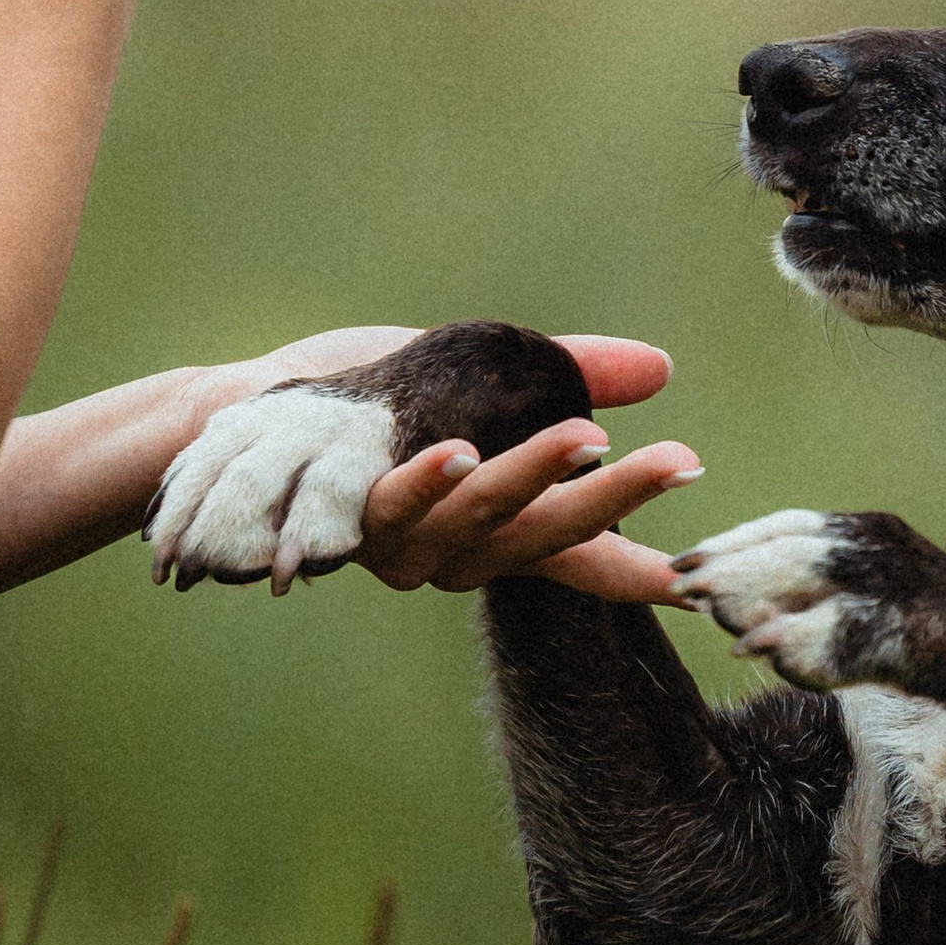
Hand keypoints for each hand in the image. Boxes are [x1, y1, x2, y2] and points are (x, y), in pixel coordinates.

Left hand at [356, 334, 702, 598]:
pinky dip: (427, 482)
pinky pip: (390, 507)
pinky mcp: (335, 520)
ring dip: (530, 477)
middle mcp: (450, 553)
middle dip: (615, 497)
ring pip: (477, 521)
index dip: (640, 567)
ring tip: (585, 436)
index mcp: (490, 527)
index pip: (578, 552)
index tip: (705, 574)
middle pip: (545, 534)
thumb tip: (658, 369)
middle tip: (680, 461)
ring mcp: (395, 544)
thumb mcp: (476, 378)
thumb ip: (563, 373)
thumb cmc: (366, 409)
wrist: (240, 422)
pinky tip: (457, 453)